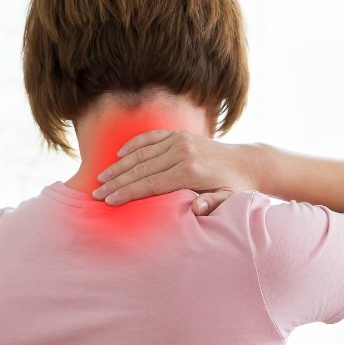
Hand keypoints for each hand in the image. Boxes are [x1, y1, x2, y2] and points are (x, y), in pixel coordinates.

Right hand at [91, 130, 259, 215]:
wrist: (246, 162)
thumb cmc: (234, 187)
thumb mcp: (229, 200)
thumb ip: (212, 204)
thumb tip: (196, 210)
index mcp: (191, 171)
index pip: (151, 183)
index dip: (128, 192)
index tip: (110, 201)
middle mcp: (182, 152)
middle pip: (141, 169)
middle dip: (117, 182)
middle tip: (97, 193)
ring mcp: (180, 140)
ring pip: (142, 154)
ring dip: (119, 166)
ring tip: (102, 178)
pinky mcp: (179, 135)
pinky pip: (150, 138)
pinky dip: (133, 146)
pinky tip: (119, 155)